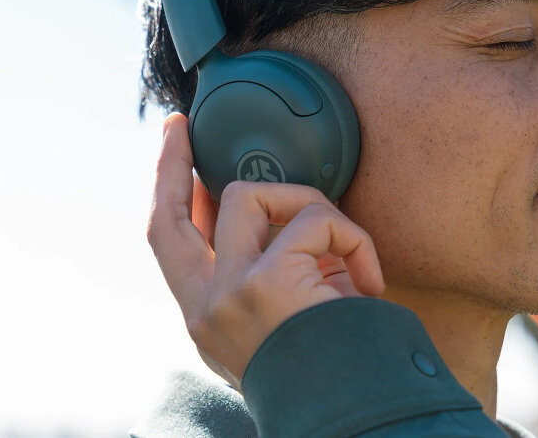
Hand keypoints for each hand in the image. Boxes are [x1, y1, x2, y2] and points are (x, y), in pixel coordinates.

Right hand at [146, 112, 385, 391]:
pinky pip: (315, 219)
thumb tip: (265, 208)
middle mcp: (205, 309)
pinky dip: (352, 238)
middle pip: (171, 214)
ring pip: (250, 196)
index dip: (168, 194)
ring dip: (305, 205)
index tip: (175, 155)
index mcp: (209, 320)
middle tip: (182, 128)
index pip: (170, 246)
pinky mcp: (266, 281)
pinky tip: (369, 280)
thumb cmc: (338, 369)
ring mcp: (229, 293)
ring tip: (344, 253)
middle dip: (170, 162)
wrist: (359, 414)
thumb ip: (265, 271)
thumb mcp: (286, 323)